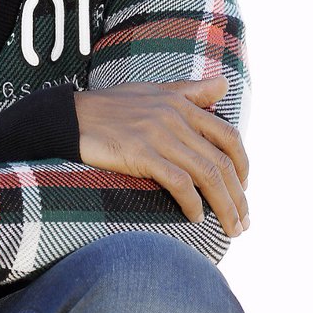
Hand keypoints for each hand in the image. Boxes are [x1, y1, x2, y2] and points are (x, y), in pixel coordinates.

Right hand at [74, 75, 248, 236]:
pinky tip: (196, 218)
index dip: (243, 165)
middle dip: (238, 196)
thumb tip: (224, 84)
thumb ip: (190, 92)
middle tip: (243, 221)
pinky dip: (192, 204)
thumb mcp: (153, 91)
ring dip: (224, 207)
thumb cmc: (110, 107)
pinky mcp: (140, 153)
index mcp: (181, 103)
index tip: (243, 187)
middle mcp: (175, 118)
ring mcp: (158, 135)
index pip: (228, 136)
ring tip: (230, 228)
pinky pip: (178, 183)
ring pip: (206, 175)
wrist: (70, 117)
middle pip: (221, 162)